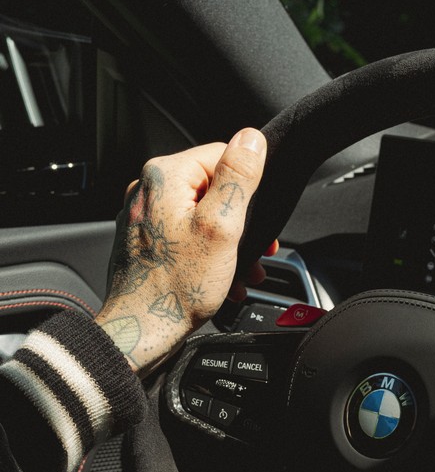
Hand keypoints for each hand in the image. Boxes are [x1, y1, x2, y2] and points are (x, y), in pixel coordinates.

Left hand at [96, 129, 270, 374]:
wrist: (139, 332)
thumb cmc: (176, 287)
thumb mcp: (221, 227)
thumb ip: (238, 178)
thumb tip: (251, 139)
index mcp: (164, 176)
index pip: (221, 155)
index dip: (247, 187)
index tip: (257, 220)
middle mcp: (148, 191)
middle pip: (211, 188)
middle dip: (240, 222)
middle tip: (257, 252)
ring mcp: (143, 218)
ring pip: (200, 217)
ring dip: (228, 244)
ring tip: (241, 272)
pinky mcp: (143, 244)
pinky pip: (185, 239)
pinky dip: (207, 256)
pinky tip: (220, 280)